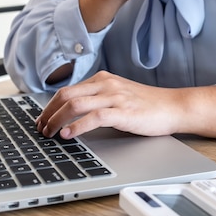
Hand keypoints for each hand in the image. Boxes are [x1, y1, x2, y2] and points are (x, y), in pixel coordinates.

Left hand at [37, 71, 182, 138]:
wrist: (173, 107)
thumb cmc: (147, 105)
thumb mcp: (118, 96)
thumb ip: (98, 99)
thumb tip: (72, 114)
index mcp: (102, 79)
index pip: (67, 90)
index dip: (49, 106)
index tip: (42, 120)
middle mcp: (106, 84)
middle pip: (65, 95)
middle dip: (48, 114)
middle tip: (41, 129)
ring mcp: (114, 97)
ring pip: (74, 105)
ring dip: (56, 120)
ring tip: (49, 134)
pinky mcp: (123, 112)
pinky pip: (93, 117)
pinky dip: (76, 127)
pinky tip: (68, 135)